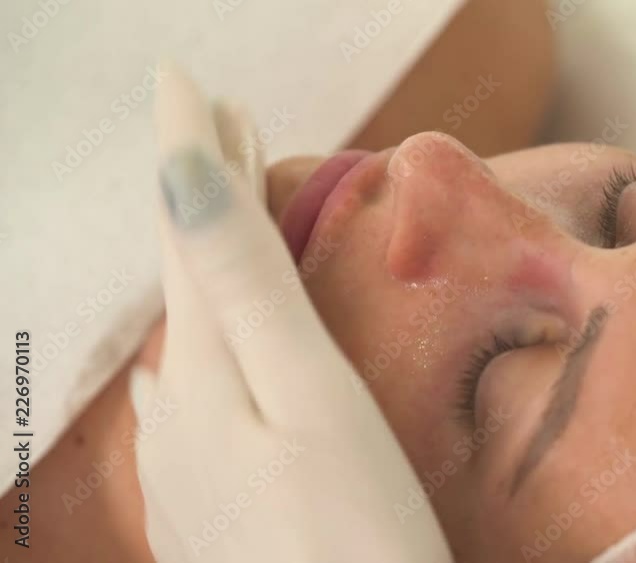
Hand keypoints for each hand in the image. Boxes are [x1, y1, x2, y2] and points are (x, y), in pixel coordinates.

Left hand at [129, 63, 451, 561]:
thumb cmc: (355, 537)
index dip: (196, 152)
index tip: (187, 82)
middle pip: (188, 277)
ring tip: (225, 210)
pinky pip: (197, 396)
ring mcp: (189, 466)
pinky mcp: (211, 507)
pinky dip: (214, 339)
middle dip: (204, 196)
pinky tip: (217, 346)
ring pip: (190, 334)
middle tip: (219, 125)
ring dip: (209, 263)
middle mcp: (180, 412)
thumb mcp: (308, 399)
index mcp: (209, 371)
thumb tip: (179, 178)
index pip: (194, 231)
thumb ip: (246, 291)